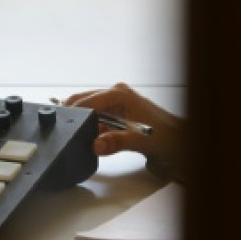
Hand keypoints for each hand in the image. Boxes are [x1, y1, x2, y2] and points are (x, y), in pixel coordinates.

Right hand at [63, 83, 186, 180]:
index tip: (63, 126)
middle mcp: (114, 94)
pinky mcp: (114, 113)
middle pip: (83, 101)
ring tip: (79, 136)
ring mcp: (114, 103)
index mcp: (119, 94)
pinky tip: (90, 136)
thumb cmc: (164, 135)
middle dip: (75, 117)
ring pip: (87, 110)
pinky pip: (95, 118)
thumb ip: (116, 142)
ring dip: (83, 123)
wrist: (177, 140)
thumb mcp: (138, 139)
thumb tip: (96, 145)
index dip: (74, 114)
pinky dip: (90, 127)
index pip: (88, 101)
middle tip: (65, 132)